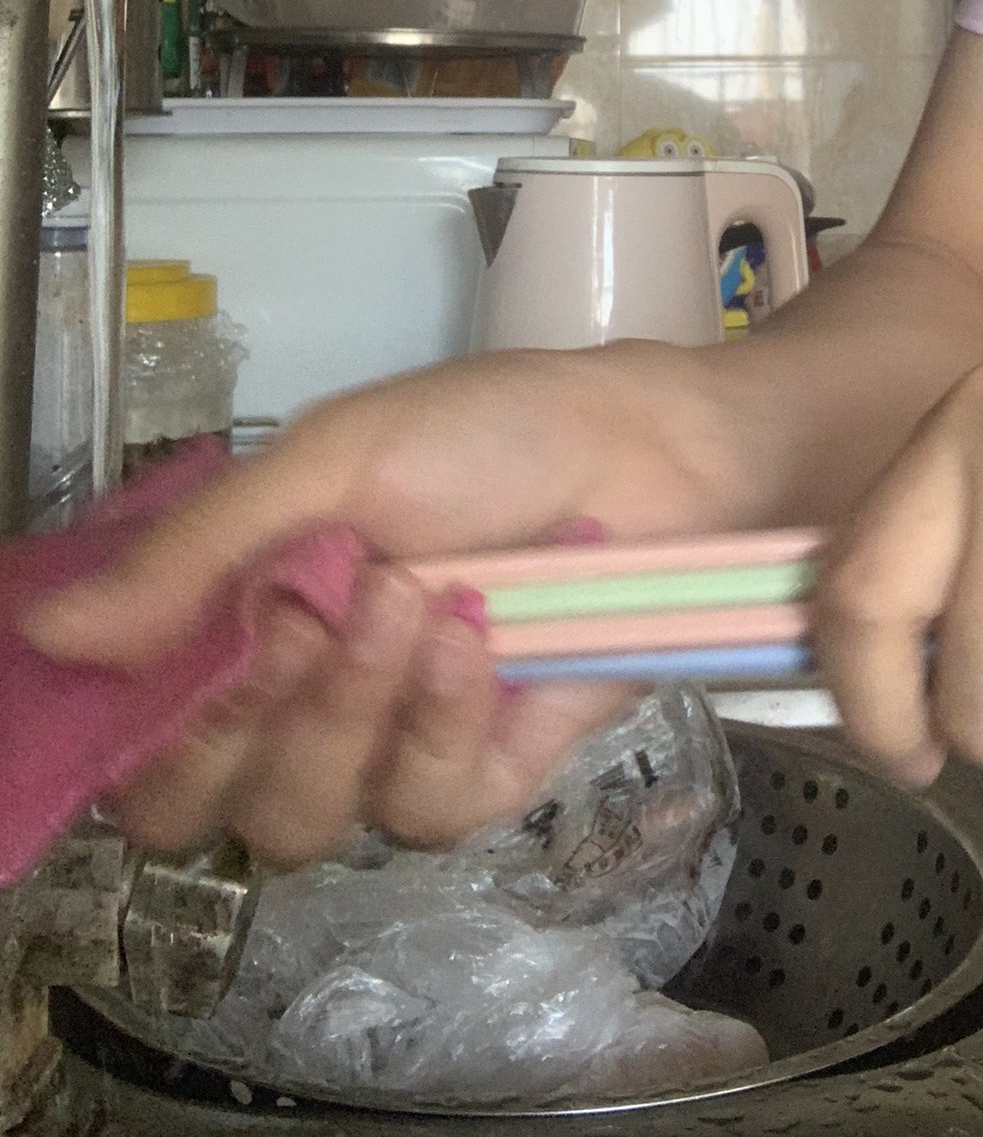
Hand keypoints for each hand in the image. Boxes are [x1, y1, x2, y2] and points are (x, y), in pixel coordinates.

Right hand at [22, 343, 733, 865]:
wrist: (653, 451)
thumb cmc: (493, 432)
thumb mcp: (333, 460)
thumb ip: (198, 552)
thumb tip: (48, 636)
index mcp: (246, 613)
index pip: (137, 735)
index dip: (136, 727)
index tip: (182, 659)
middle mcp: (301, 692)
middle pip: (197, 805)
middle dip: (247, 715)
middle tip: (310, 613)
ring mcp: (389, 737)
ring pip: (301, 819)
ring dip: (350, 708)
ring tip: (415, 599)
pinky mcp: (483, 768)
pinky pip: (422, 810)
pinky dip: (442, 724)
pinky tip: (480, 643)